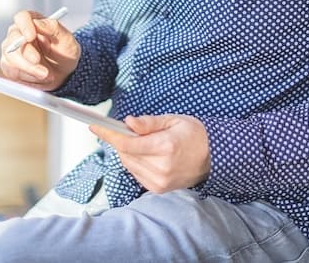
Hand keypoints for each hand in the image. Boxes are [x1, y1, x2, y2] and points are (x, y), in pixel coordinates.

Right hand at [0, 10, 79, 90]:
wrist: (62, 74)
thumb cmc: (64, 54)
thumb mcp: (67, 41)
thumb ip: (54, 29)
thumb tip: (38, 23)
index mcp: (33, 22)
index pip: (22, 17)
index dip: (24, 25)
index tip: (31, 36)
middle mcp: (18, 34)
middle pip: (13, 39)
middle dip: (26, 53)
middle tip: (38, 61)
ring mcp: (11, 51)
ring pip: (11, 57)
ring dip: (29, 68)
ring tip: (47, 74)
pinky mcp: (9, 67)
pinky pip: (12, 72)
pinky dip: (28, 77)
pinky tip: (39, 77)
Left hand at [90, 114, 210, 193]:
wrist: (214, 157)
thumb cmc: (194, 134)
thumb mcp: (173, 120)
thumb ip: (149, 123)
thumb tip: (128, 123)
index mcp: (165, 147)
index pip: (127, 143)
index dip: (108, 134)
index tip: (95, 125)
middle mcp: (161, 167)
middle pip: (125, 154)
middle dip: (121, 140)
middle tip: (128, 130)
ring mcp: (160, 181)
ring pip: (129, 164)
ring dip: (128, 152)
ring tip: (145, 142)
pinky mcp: (159, 189)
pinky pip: (136, 173)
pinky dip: (135, 162)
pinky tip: (148, 155)